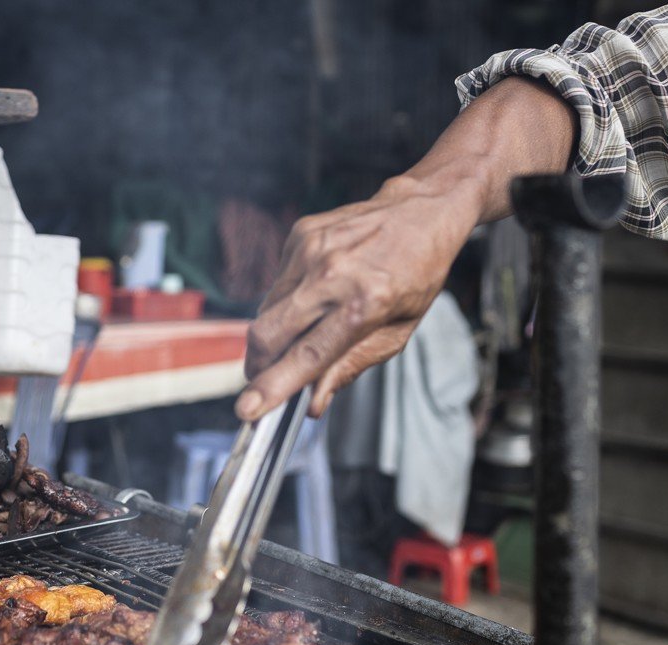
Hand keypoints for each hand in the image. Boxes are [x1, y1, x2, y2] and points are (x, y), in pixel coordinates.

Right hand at [235, 174, 481, 419]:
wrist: (419, 211)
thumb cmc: (416, 276)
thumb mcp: (397, 332)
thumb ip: (350, 367)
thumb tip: (312, 402)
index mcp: (366, 303)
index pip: (308, 355)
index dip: (274, 386)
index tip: (248, 409)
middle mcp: (333, 274)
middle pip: (269, 333)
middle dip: (258, 366)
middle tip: (263, 380)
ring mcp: (311, 250)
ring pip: (266, 311)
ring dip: (275, 334)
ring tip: (306, 327)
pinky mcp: (299, 236)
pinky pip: (277, 285)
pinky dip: (288, 301)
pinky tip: (315, 292)